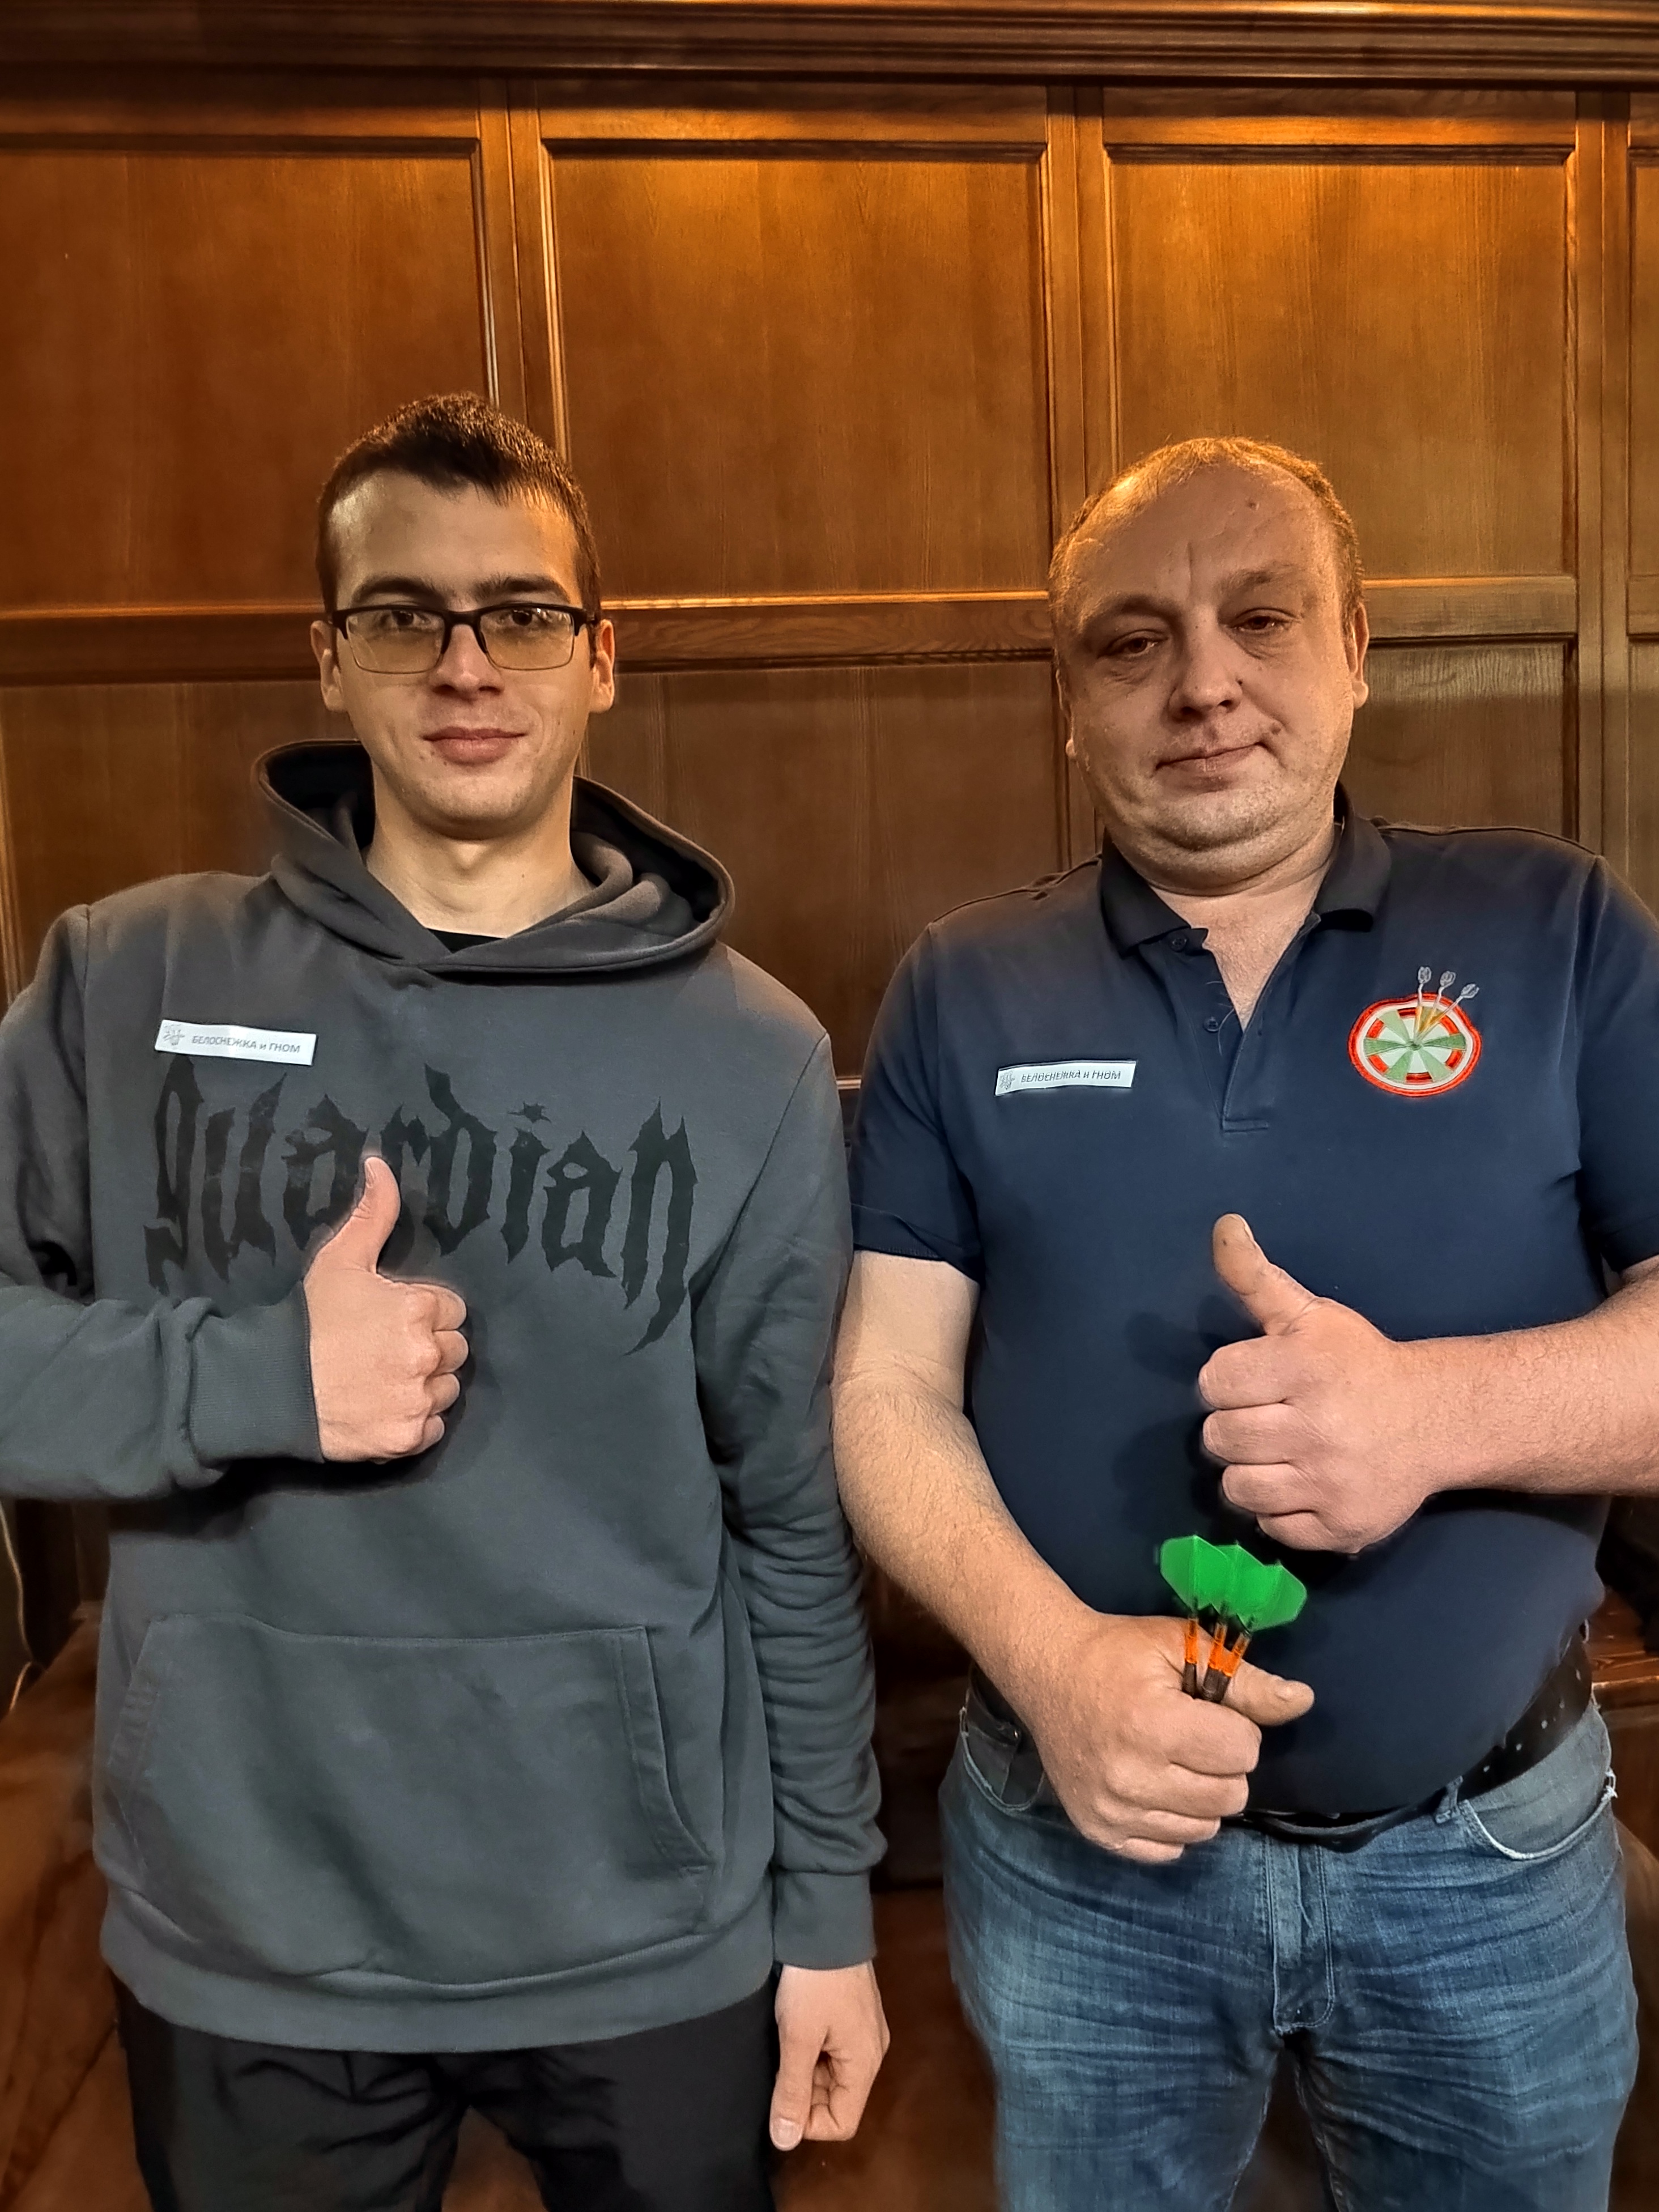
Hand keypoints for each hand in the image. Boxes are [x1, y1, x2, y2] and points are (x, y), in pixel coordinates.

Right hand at [303, 1157, 468, 1459]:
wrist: (270, 1385)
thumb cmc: (309, 1319)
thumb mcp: (339, 1259)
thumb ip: (372, 1213)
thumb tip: (379, 1164)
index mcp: (419, 1309)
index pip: (451, 1310)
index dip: (424, 1314)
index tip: (391, 1321)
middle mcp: (426, 1354)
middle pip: (455, 1351)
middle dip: (428, 1349)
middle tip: (385, 1352)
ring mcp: (417, 1399)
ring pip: (446, 1389)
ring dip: (424, 1386)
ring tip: (382, 1379)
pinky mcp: (407, 1437)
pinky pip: (432, 1427)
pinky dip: (414, 1422)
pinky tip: (383, 1408)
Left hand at [769, 1961, 888, 2150]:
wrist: (826, 1923)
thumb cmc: (813, 1983)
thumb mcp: (797, 2038)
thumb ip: (792, 2091)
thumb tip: (784, 2141)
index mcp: (865, 2064)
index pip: (842, 2123)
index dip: (809, 2122)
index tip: (783, 2096)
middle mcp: (872, 2053)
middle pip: (838, 2100)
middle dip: (805, 2094)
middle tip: (781, 2065)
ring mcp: (865, 2033)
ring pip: (833, 2076)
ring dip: (807, 2071)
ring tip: (787, 2043)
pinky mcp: (854, 2016)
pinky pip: (834, 2052)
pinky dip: (813, 2051)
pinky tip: (797, 2030)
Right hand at [1018, 1610, 1311, 1862]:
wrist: (1046, 1672)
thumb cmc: (1117, 1654)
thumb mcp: (1179, 1647)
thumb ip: (1244, 1680)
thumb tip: (1303, 1701)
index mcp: (1153, 1725)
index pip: (1242, 1752)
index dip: (1236, 1728)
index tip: (1209, 1712)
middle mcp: (1131, 1777)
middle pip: (1230, 1796)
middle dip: (1224, 1764)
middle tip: (1193, 1737)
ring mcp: (1112, 1812)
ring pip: (1205, 1827)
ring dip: (1202, 1795)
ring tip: (1172, 1760)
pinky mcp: (1100, 1833)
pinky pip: (1170, 1850)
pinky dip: (1173, 1822)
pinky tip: (1153, 1786)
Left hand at [1199, 1213, 1433, 1550]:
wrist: (1438, 1419)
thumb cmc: (1359, 1363)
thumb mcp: (1308, 1314)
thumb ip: (1254, 1276)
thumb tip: (1224, 1225)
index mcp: (1305, 1367)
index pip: (1214, 1382)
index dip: (1228, 1380)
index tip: (1257, 1379)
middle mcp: (1318, 1427)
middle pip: (1219, 1438)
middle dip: (1236, 1426)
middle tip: (1270, 1417)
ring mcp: (1331, 1482)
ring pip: (1238, 1489)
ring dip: (1250, 1472)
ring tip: (1281, 1453)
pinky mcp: (1343, 1528)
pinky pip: (1272, 1528)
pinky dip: (1280, 1511)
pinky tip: (1305, 1485)